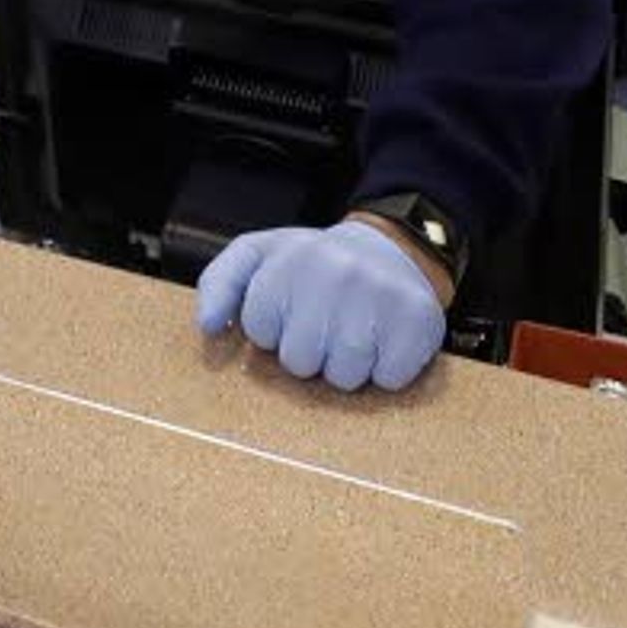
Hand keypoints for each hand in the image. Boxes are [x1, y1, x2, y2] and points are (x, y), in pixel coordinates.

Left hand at [194, 220, 448, 391]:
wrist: (389, 248)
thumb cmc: (315, 263)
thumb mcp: (258, 256)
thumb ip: (219, 284)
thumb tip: (207, 325)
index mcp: (289, 259)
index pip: (261, 331)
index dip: (275, 328)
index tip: (291, 308)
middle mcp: (335, 271)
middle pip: (300, 361)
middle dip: (309, 352)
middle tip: (325, 324)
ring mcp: (380, 295)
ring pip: (344, 377)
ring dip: (346, 366)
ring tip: (352, 333)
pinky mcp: (419, 320)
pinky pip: (388, 379)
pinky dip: (385, 370)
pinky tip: (383, 341)